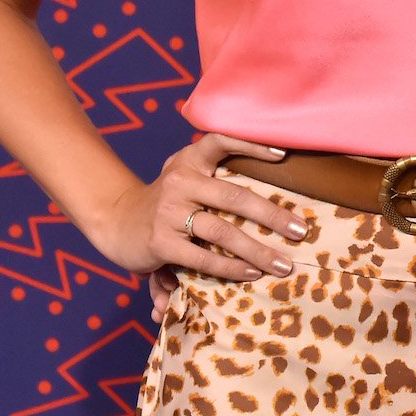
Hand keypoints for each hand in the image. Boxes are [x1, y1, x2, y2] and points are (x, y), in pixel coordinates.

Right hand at [91, 133, 307, 314]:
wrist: (115, 221)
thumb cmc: (166, 199)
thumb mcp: (185, 176)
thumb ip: (215, 171)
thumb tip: (273, 164)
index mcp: (189, 160)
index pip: (220, 142)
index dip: (252, 145)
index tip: (283, 154)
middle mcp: (180, 181)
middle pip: (235, 196)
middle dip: (272, 216)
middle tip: (301, 230)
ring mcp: (169, 212)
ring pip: (223, 232)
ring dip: (258, 251)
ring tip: (284, 264)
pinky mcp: (160, 242)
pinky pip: (203, 258)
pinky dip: (230, 268)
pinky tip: (251, 273)